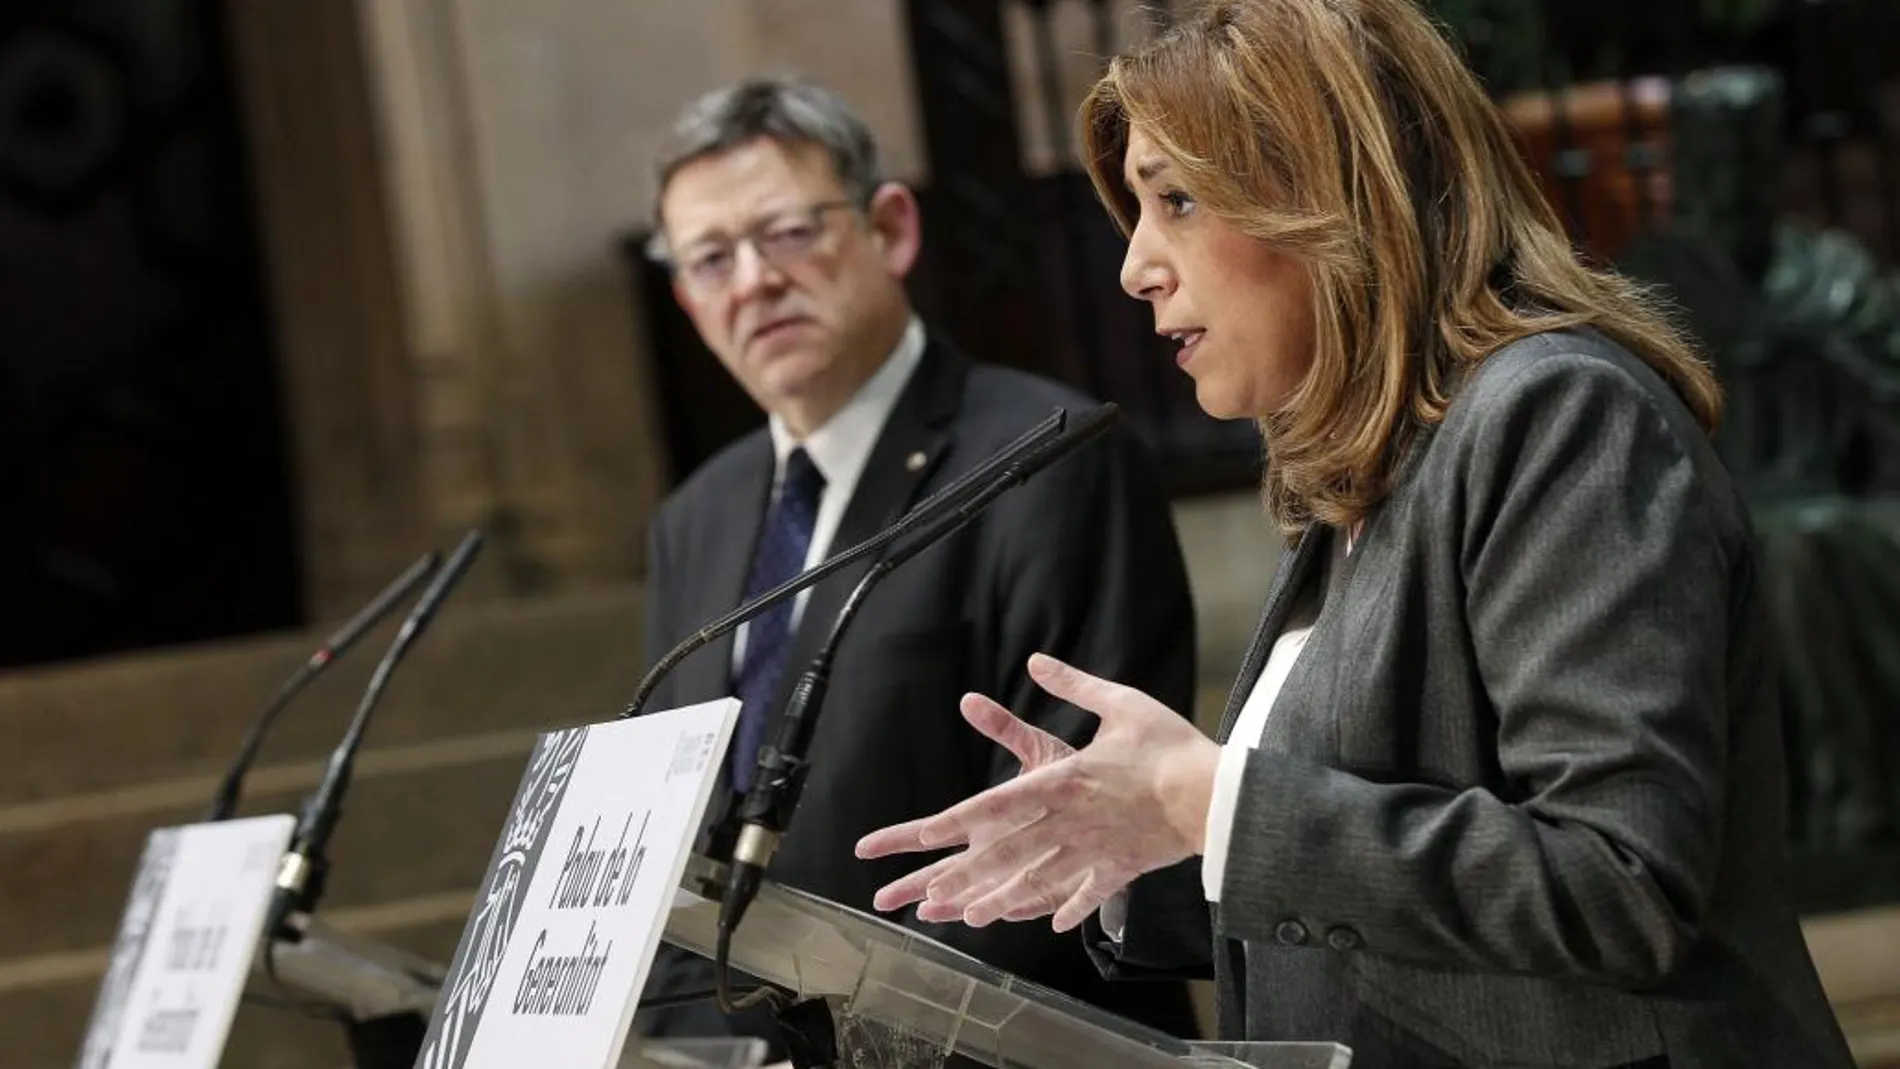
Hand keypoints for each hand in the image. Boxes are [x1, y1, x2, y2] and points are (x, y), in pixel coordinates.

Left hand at [855, 653, 1218, 931]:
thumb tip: (1036, 660)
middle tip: (930, 894)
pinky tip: (1051, 923)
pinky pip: (1089, 893)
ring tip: (972, 917)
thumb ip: (1073, 685)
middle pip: (1009, 852)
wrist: (1216, 796)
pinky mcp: (1121, 868)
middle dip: (966, 874)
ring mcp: (1094, 850)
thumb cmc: (1168, 745)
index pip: (999, 802)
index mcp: (1065, 780)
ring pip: (1038, 881)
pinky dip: (1070, 908)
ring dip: (1002, 900)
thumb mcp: (1120, 703)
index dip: (959, 818)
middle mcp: (1070, 821)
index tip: (926, 831)